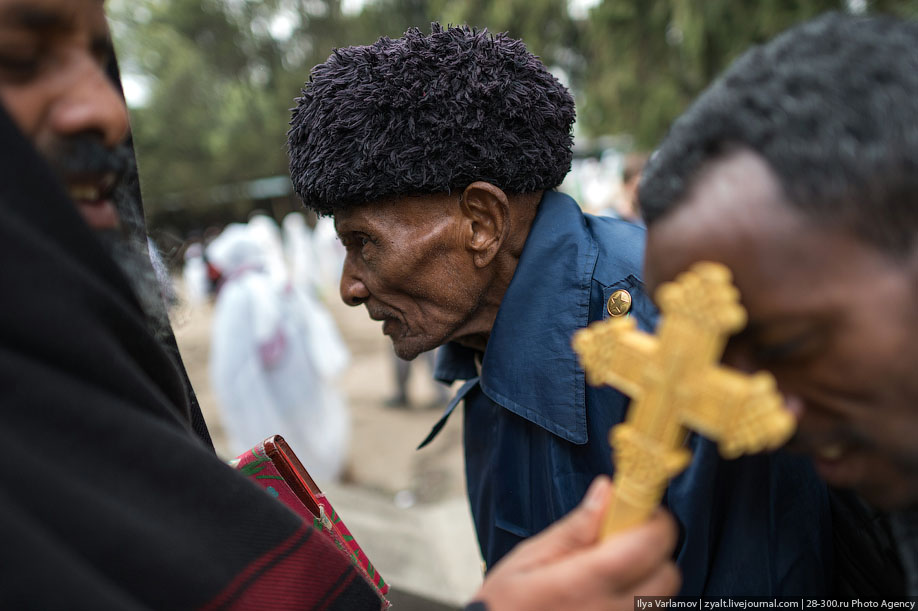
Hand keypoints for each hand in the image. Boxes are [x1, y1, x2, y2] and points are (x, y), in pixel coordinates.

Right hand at [470, 476, 679, 610]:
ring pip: (661, 598)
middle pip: (668, 576)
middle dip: (655, 550)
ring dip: (648, 576)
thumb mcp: (530, 557)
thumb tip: (606, 492)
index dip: (655, 520)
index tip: (639, 509)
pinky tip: (608, 590)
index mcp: (585, 583)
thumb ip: (575, 527)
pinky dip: (637, 598)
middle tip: (624, 538)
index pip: (648, 545)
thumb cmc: (506, 603)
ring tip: (611, 568)